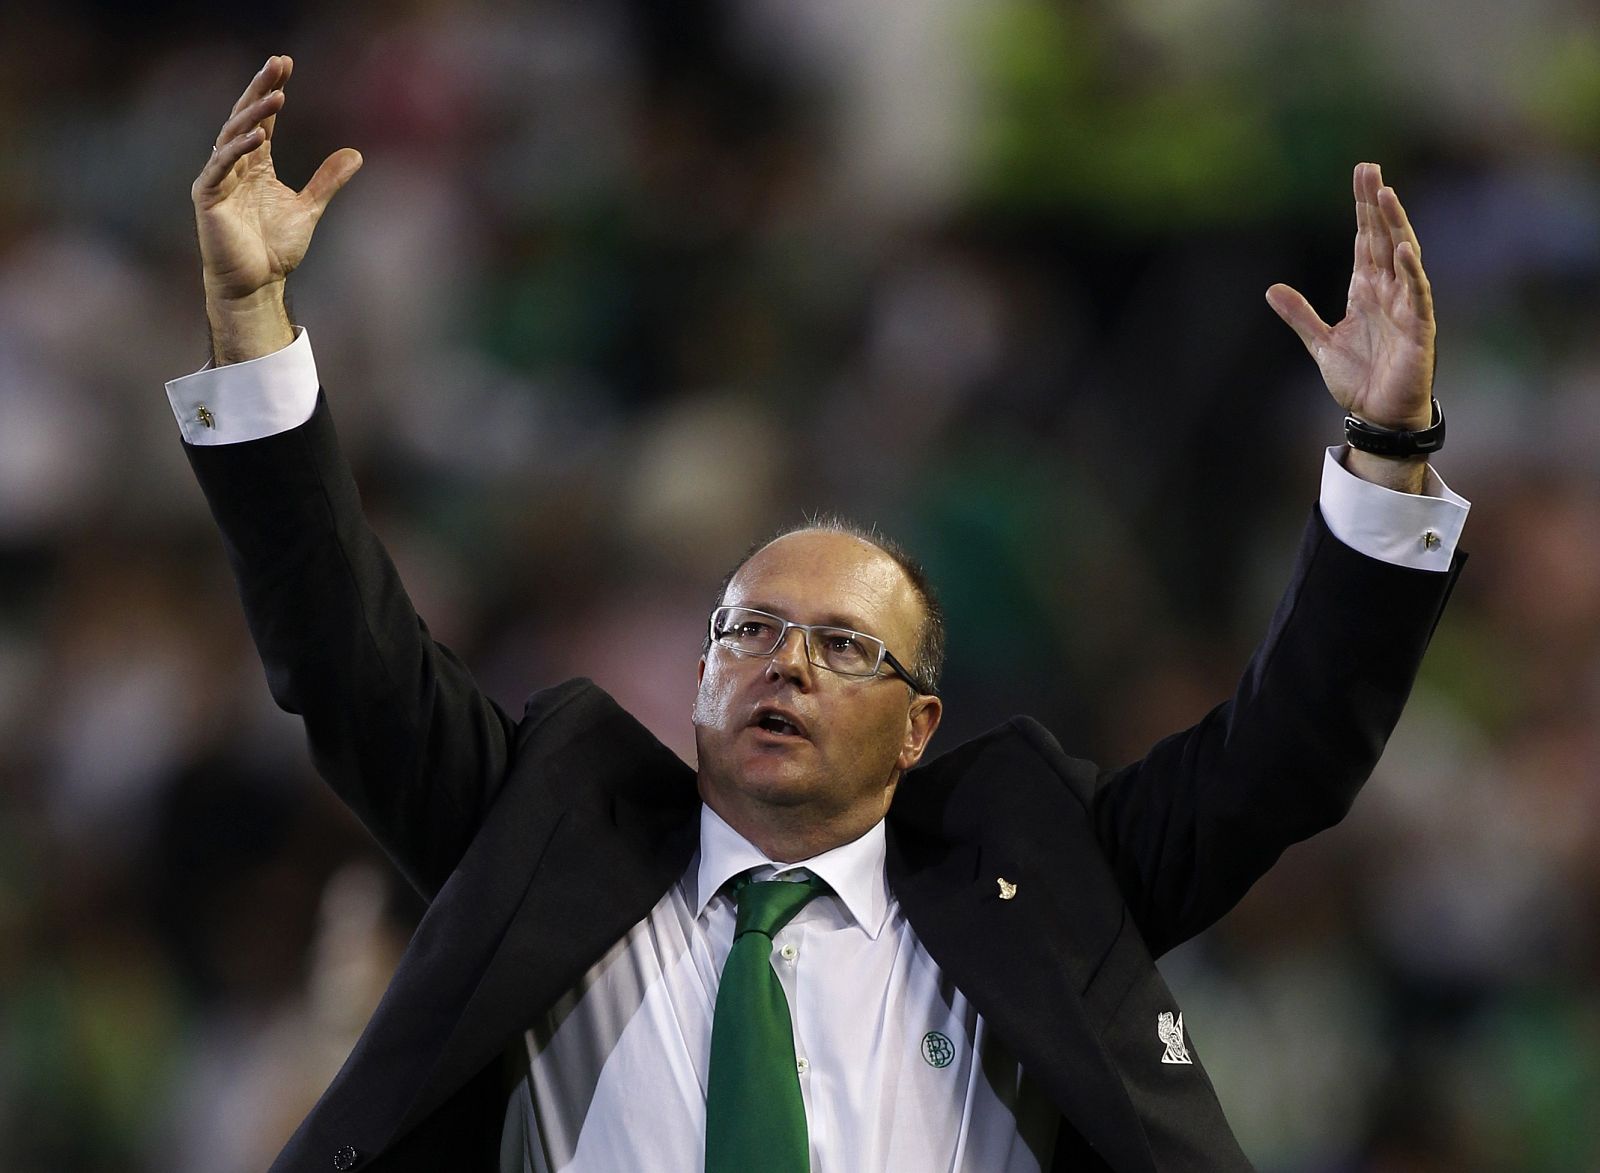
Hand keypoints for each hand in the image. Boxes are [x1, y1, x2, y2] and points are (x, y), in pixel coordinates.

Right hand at [191, 55, 360, 358]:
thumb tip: (355, 154)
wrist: (257, 284)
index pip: (262, 119)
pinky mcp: (208, 197)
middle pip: (245, 118)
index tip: (285, 65)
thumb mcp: (309, 208)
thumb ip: (327, 180)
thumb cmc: (276, 249)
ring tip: (277, 95)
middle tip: (277, 64)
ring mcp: (218, 179)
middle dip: (260, 90)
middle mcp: (233, 165)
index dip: (271, 91)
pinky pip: (220, 167)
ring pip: (232, 136)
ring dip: (254, 115)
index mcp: (254, 164)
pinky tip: (258, 136)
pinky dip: (238, 150)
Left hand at [1266, 162, 1434, 433]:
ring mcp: (1406, 306)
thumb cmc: (1358, 380)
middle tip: (1369, 168)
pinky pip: (1417, 295)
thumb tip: (1272, 289)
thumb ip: (1299, 315)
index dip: (1363, 208)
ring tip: (1386, 194)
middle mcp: (1389, 291)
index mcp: (1366, 290)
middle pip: (1384, 237)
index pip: (1366, 239)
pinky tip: (1405, 249)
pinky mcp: (1418, 329)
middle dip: (1377, 204)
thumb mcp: (1319, 343)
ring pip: (1403, 256)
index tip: (1362, 175)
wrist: (1377, 416)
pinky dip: (1412, 273)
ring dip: (1396, 226)